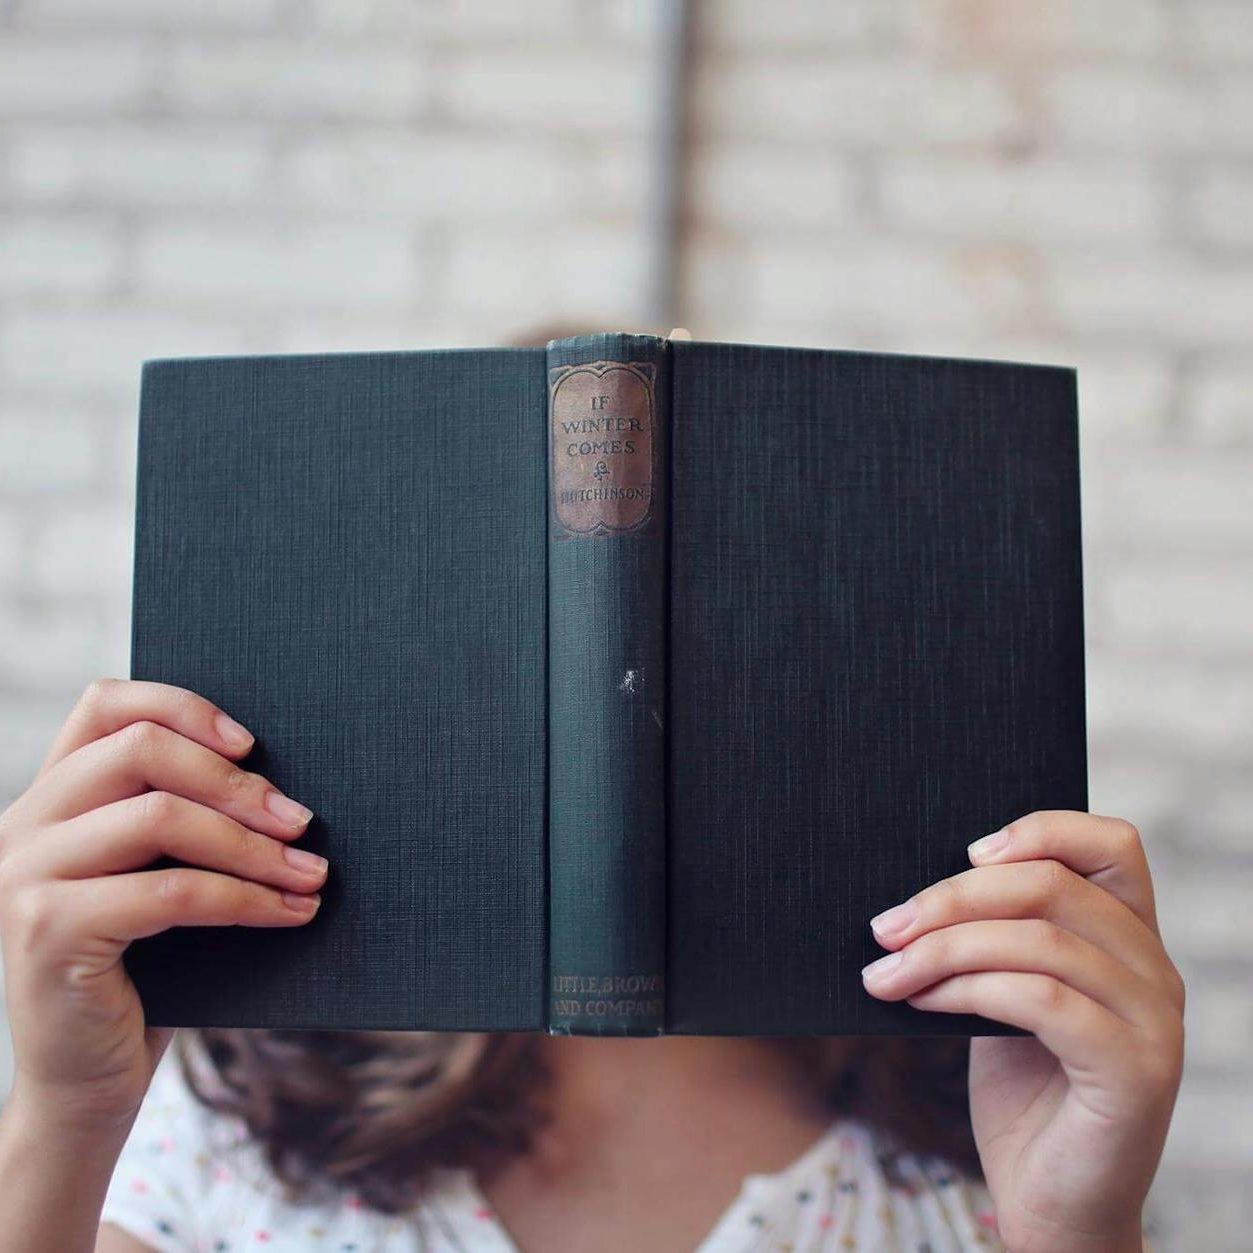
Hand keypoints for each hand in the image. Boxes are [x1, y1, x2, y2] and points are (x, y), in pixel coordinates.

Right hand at [0, 678, 327, 1131]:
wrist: (83, 1084)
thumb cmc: (143, 973)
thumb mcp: (155, 879)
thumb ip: (182, 823)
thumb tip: (284, 784)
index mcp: (48, 798)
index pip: (104, 705)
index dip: (183, 707)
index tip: (252, 743)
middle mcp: (21, 824)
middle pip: (140, 750)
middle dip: (236, 782)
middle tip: (301, 819)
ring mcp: (23, 875)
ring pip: (160, 816)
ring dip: (254, 845)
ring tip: (311, 871)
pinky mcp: (48, 930)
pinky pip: (171, 891)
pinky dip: (246, 897)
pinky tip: (291, 912)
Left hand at [860, 810, 1182, 1252]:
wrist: (1050, 1203)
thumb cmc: (1021, 1092)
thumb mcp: (1005, 995)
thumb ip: (994, 938)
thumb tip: (918, 889)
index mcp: (1131, 940)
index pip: (1112, 845)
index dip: (1041, 830)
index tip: (967, 852)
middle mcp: (1155, 971)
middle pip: (1054, 885)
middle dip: (954, 896)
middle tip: (886, 925)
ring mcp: (1154, 1022)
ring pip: (1041, 939)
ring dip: (944, 947)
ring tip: (886, 971)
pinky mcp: (1136, 1071)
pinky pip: (1041, 998)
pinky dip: (967, 989)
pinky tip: (922, 1001)